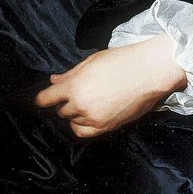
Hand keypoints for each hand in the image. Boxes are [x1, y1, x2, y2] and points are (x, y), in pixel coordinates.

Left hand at [35, 35, 186, 138]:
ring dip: (75, 113)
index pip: (46, 99)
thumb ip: (70, 74)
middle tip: (77, 92)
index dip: (43, 98)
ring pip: (72, 121)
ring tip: (88, 101)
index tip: (43, 99)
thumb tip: (54, 81)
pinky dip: (82, 125)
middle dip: (65, 102)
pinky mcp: (105, 127)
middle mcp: (80, 105)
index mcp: (74, 86)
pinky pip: (83, 132)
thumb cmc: (121, 61)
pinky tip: (88, 116)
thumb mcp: (91, 62)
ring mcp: (93, 118)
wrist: (149, 72)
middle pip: (61, 110)